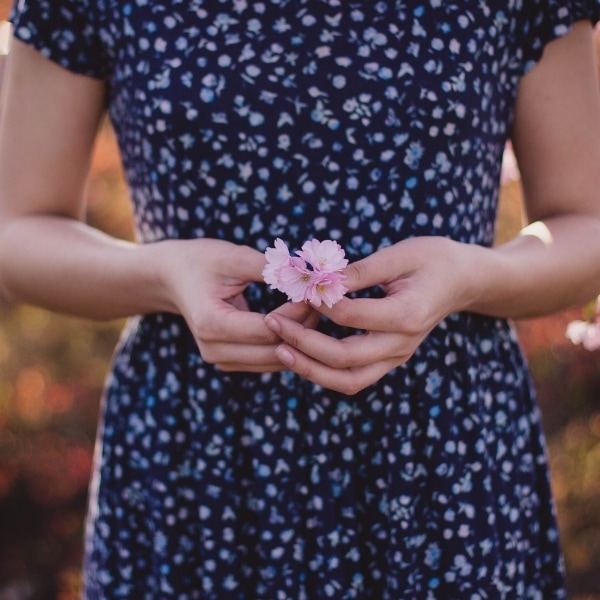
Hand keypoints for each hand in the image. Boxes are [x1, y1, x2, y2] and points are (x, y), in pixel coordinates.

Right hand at [159, 238, 319, 371]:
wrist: (173, 278)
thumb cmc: (202, 262)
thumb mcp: (232, 256)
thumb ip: (268, 268)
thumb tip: (307, 274)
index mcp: (211, 323)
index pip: (269, 329)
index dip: (298, 312)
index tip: (316, 291)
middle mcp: (214, 350)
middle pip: (275, 351)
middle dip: (304, 327)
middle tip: (324, 301)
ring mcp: (221, 361)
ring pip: (276, 361)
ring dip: (300, 339)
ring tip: (315, 309)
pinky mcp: (231, 363)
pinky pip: (269, 361)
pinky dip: (289, 344)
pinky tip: (301, 321)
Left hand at [264, 237, 473, 392]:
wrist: (462, 281)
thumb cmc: (432, 259)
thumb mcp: (399, 254)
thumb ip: (359, 271)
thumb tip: (319, 279)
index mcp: (406, 314)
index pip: (349, 316)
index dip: (317, 302)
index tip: (295, 287)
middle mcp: (402, 344)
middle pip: (344, 359)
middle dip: (302, 343)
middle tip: (272, 322)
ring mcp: (397, 357)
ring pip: (348, 380)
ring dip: (310, 369)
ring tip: (279, 350)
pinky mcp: (390, 360)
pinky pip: (354, 378)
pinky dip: (325, 371)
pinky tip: (301, 354)